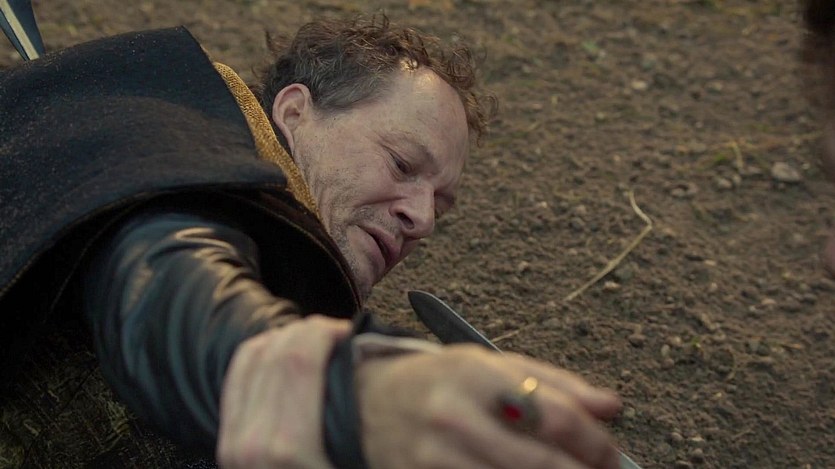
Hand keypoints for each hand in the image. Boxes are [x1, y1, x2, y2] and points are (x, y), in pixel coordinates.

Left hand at [217, 315, 351, 467]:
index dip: (324, 333)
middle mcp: (252, 442)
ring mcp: (233, 442)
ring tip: (316, 340)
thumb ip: (354, 414)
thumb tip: (368, 359)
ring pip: (252, 356)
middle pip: (276, 353)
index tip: (349, 332)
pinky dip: (262, 352)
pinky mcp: (226, 442)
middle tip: (338, 332)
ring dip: (286, 337)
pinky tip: (286, 352)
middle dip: (310, 330)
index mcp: (288, 447)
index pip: (299, 362)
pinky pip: (237, 376)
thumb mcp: (352, 459)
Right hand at [356, 344, 621, 468]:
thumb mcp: (490, 364)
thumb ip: (553, 383)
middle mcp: (454, 416)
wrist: (365, 404)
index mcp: (475, 374)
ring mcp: (436, 457)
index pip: (557, 415)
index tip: (609, 453)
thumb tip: (611, 406)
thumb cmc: (437, 381)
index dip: (596, 442)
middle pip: (542, 463)